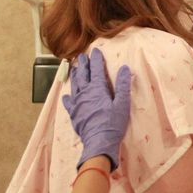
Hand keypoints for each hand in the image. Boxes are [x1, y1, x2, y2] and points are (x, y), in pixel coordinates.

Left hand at [63, 48, 131, 171]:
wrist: (99, 142)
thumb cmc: (113, 123)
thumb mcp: (122, 103)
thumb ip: (122, 85)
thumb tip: (124, 68)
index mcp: (97, 89)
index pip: (96, 69)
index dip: (96, 59)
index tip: (95, 50)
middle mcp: (85, 93)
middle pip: (83, 75)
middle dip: (83, 64)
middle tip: (82, 56)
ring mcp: (77, 104)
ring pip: (74, 85)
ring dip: (75, 76)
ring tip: (74, 69)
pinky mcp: (74, 114)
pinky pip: (69, 103)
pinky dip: (68, 97)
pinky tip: (67, 95)